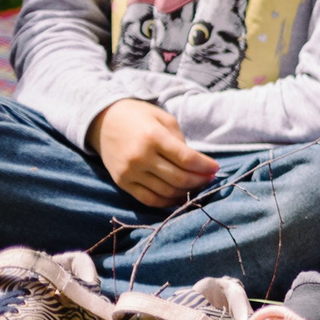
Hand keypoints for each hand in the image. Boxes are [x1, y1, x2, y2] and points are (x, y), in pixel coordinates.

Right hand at [87, 99, 219, 208]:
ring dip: (187, 192)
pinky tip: (180, 197)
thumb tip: (199, 166)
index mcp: (153, 137)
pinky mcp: (122, 183)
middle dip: (200, 181)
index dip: (205, 167)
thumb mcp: (164, 120)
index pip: (187, 159)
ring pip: (166, 192)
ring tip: (197, 186)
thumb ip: (181, 142)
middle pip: (179, 178)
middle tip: (209, 178)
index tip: (216, 168)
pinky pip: (149, 200)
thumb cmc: (140, 117)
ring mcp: (130, 172)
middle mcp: (140, 157)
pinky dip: (168, 202)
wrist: (103, 121)